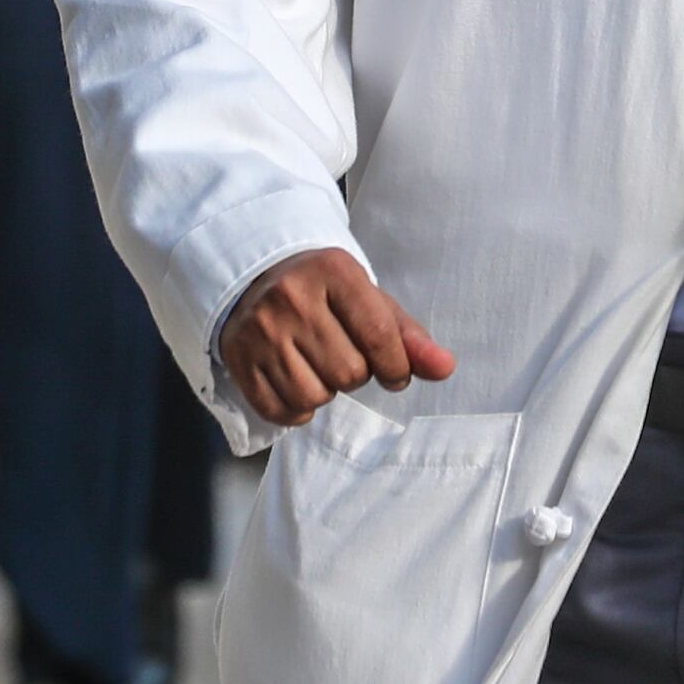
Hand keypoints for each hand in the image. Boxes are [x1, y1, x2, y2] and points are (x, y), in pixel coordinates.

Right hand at [216, 247, 455, 427]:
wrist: (255, 275)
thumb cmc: (324, 292)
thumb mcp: (368, 299)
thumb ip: (409, 336)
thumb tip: (445, 368)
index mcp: (333, 271)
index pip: (379, 336)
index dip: (396, 366)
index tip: (395, 371)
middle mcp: (292, 297)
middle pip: (349, 373)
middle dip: (357, 375)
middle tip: (344, 355)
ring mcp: (260, 330)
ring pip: (315, 397)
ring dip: (326, 392)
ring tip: (318, 365)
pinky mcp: (238, 358)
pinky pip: (282, 411)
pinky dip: (297, 409)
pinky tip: (296, 379)